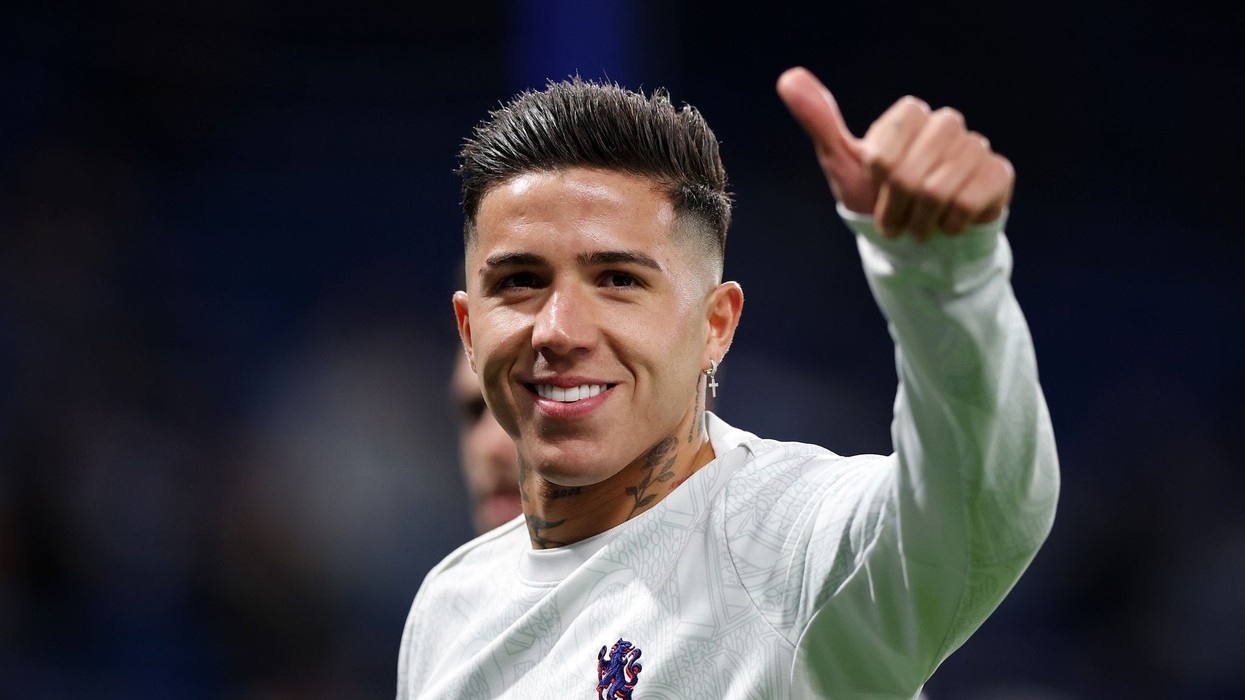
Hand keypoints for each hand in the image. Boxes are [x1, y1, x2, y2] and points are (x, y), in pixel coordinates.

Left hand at [776, 67, 1013, 239]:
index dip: (876, 181)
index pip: (884, 152)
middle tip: (895, 219)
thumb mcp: (843, 163)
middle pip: (911, 174)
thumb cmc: (877, 200)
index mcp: (911, 115)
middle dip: (896, 208)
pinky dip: (951, 224)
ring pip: (940, 190)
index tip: (876, 188)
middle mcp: (946, 124)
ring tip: (920, 225)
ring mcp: (976, 147)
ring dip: (922, 221)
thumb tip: (788, 78)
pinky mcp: (999, 174)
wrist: (918, 242)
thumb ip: (820, 121)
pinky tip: (949, 224)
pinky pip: (971, 200)